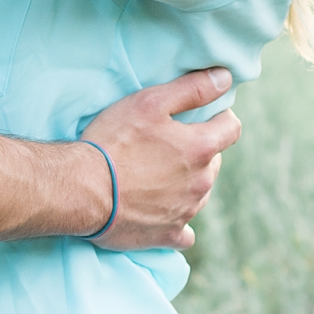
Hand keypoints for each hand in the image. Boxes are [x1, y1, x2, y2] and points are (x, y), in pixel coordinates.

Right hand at [78, 68, 240, 251]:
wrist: (83, 189)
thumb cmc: (114, 141)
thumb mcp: (150, 102)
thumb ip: (192, 89)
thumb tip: (226, 78)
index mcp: (201, 149)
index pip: (231, 129)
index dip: (219, 117)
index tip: (201, 115)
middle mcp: (201, 183)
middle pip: (214, 162)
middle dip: (198, 151)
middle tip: (166, 144)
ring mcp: (186, 212)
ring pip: (199, 194)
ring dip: (186, 183)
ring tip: (155, 175)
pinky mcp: (167, 235)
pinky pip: (185, 232)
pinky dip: (177, 221)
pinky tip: (160, 212)